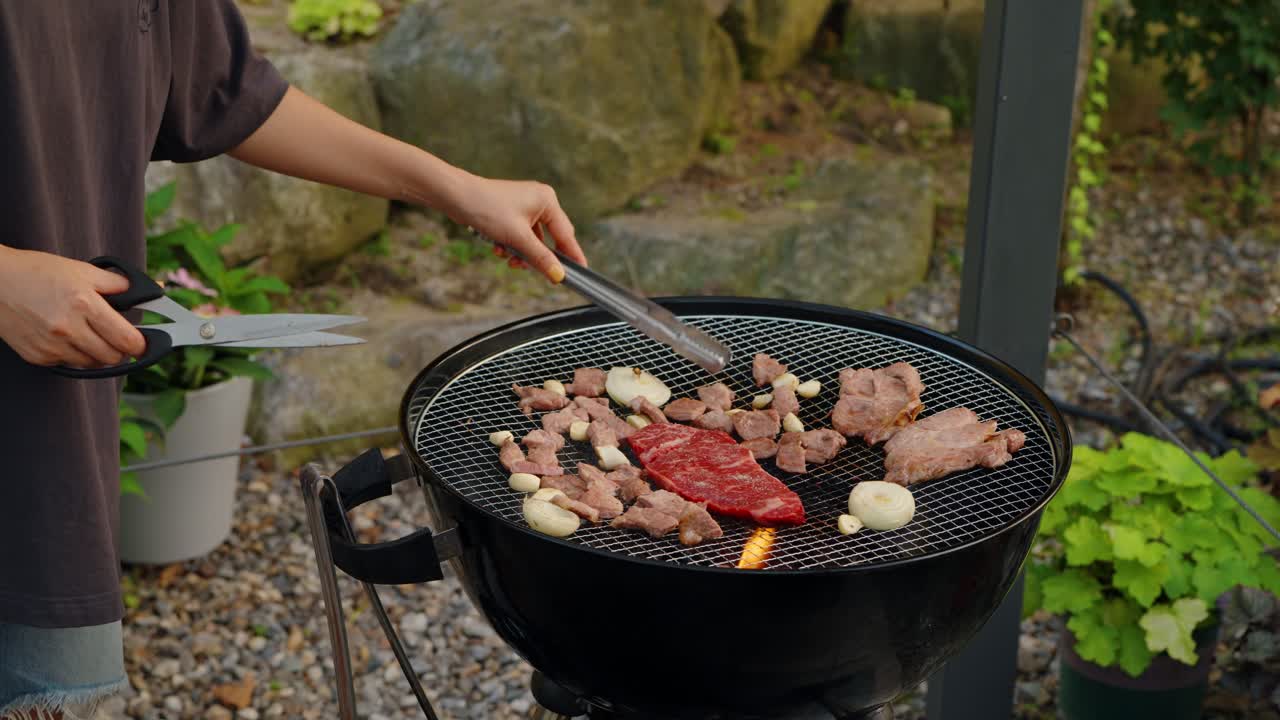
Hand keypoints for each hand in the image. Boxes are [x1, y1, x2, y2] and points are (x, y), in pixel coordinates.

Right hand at [0, 247, 146, 367]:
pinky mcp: (38, 357)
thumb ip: (116, 283)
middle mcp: (69, 329)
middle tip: (116, 338)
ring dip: (97, 353)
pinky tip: (64, 336)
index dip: (140, 344)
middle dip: (120, 349)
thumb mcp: (81, 270)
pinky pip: (68, 364)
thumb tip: (144, 292)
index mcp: (84, 305)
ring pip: (92, 364)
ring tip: (87, 333)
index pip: (127, 339)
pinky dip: (72, 355)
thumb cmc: (36, 272)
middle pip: (113, 357)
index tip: (142, 343)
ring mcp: (52, 346)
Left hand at [450, 176, 585, 282]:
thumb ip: (541, 258)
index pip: (566, 234)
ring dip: (521, 253)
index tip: (581, 272)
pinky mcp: (511, 213)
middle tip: (536, 272)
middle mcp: (539, 201)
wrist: (456, 197)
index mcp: (547, 200)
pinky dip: (512, 246)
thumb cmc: (487, 209)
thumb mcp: (518, 238)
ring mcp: (525, 206)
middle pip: (549, 239)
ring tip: (508, 258)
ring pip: (532, 241)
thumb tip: (559, 275)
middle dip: (537, 256)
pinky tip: (499, 248)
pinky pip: (520, 236)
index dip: (572, 255)